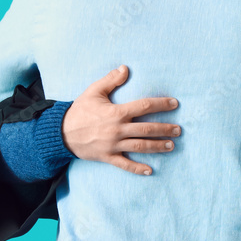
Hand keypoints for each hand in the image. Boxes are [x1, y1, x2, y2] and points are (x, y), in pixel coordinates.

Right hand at [61, 65, 180, 174]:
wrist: (61, 132)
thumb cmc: (79, 110)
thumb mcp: (94, 91)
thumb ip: (111, 80)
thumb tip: (125, 68)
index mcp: (117, 112)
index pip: (145, 106)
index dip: (162, 104)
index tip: (175, 104)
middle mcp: (118, 130)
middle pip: (147, 129)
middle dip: (165, 129)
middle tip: (178, 130)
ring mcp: (113, 145)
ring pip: (140, 147)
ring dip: (157, 147)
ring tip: (171, 146)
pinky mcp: (108, 157)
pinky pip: (125, 165)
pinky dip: (138, 169)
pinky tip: (150, 171)